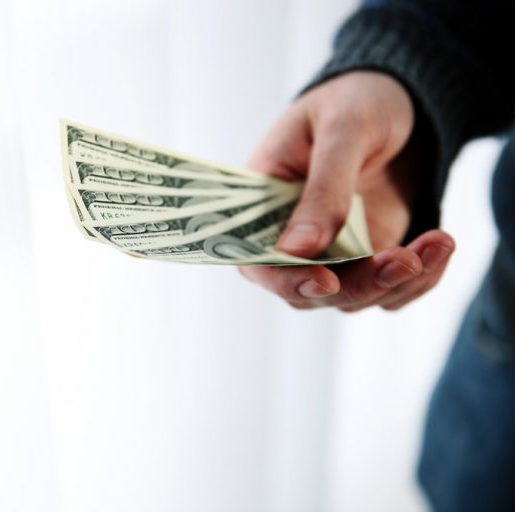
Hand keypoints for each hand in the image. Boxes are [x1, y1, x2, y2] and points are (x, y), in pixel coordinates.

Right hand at [239, 71, 454, 310]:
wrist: (403, 100)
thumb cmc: (357, 98)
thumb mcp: (342, 129)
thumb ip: (323, 189)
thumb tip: (296, 250)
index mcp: (263, 202)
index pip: (256, 259)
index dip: (285, 278)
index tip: (325, 280)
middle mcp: (290, 236)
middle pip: (307, 291)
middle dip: (358, 286)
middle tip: (405, 259)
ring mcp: (331, 251)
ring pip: (352, 298)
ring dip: (397, 282)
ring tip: (438, 243)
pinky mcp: (369, 256)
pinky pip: (389, 290)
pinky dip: (419, 279)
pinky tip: (439, 245)